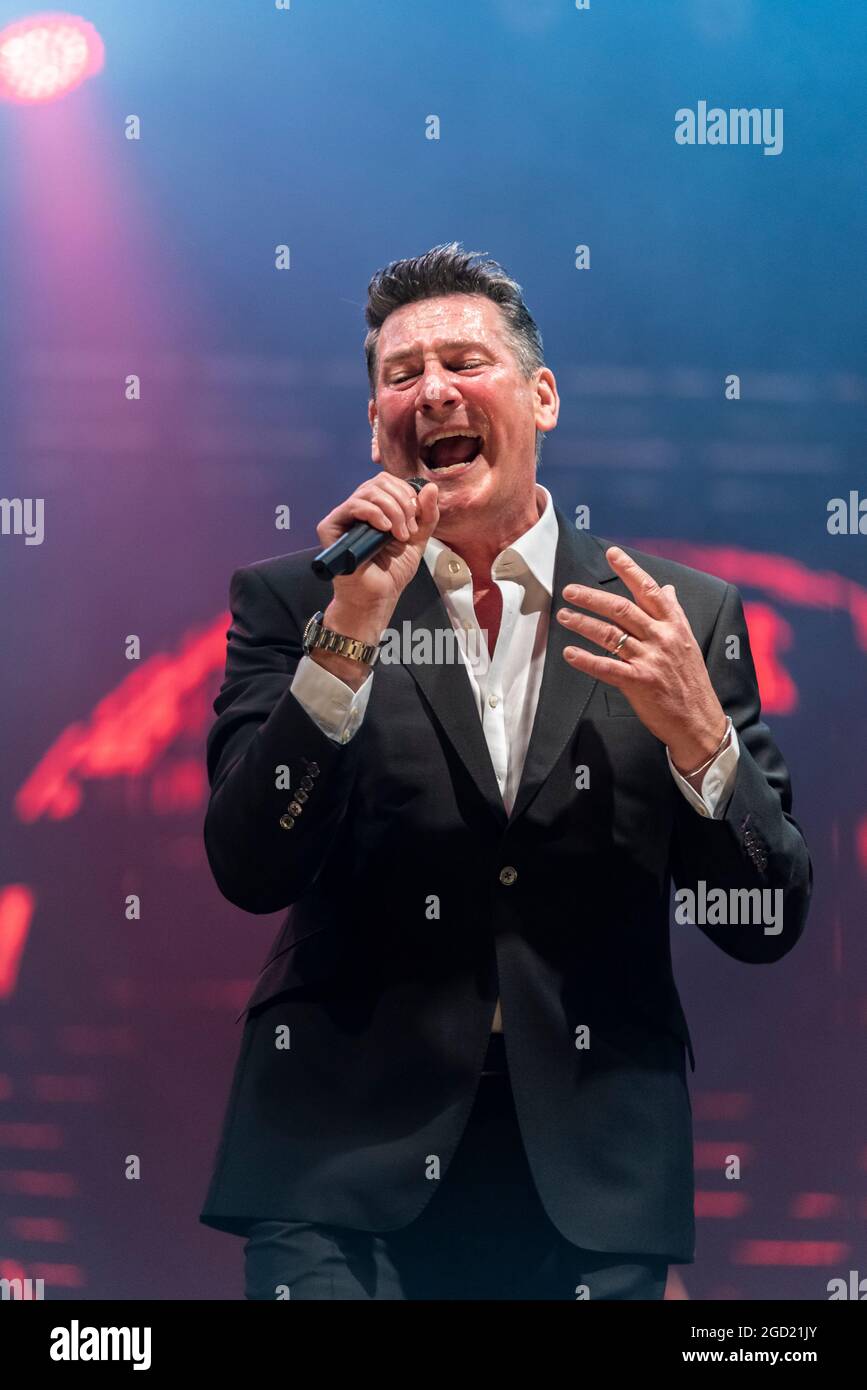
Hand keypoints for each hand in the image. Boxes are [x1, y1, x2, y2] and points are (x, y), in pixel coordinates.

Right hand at [315, 471, 438, 641]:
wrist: (378, 596)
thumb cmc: (392, 571)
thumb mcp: (417, 538)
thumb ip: (426, 514)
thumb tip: (430, 486)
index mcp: (376, 507)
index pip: (388, 481)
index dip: (406, 493)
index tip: (415, 520)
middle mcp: (358, 508)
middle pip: (379, 482)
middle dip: (402, 503)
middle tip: (409, 530)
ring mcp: (343, 516)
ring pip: (368, 492)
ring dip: (393, 511)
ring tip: (399, 535)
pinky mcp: (330, 527)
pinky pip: (353, 506)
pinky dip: (375, 514)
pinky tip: (385, 530)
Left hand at [556, 546, 727, 770]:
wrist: (699, 719)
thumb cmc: (691, 681)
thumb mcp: (688, 641)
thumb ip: (674, 613)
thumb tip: (667, 588)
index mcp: (674, 625)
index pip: (649, 590)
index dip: (630, 570)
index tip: (612, 554)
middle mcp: (662, 638)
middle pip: (623, 609)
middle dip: (593, 597)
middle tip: (571, 590)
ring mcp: (651, 660)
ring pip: (611, 634)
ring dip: (583, 623)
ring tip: (564, 616)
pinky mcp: (639, 682)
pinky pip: (607, 667)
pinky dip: (586, 659)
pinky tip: (570, 653)